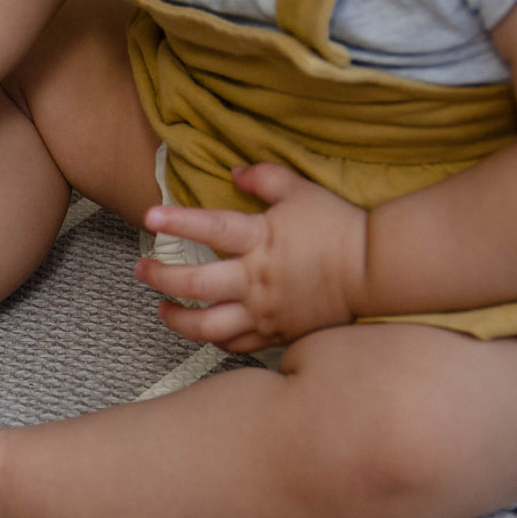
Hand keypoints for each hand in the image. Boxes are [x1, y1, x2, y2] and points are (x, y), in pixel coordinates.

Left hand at [134, 164, 367, 351]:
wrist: (375, 269)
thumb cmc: (337, 226)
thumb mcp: (300, 191)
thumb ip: (264, 178)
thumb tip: (233, 172)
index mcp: (261, 240)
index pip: (210, 228)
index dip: (177, 221)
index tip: (149, 216)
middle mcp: (256, 280)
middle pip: (196, 285)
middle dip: (161, 278)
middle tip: (141, 270)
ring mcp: (264, 311)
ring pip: (209, 327)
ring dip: (178, 320)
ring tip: (162, 311)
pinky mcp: (276, 333)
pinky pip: (236, 345)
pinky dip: (214, 340)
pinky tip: (202, 329)